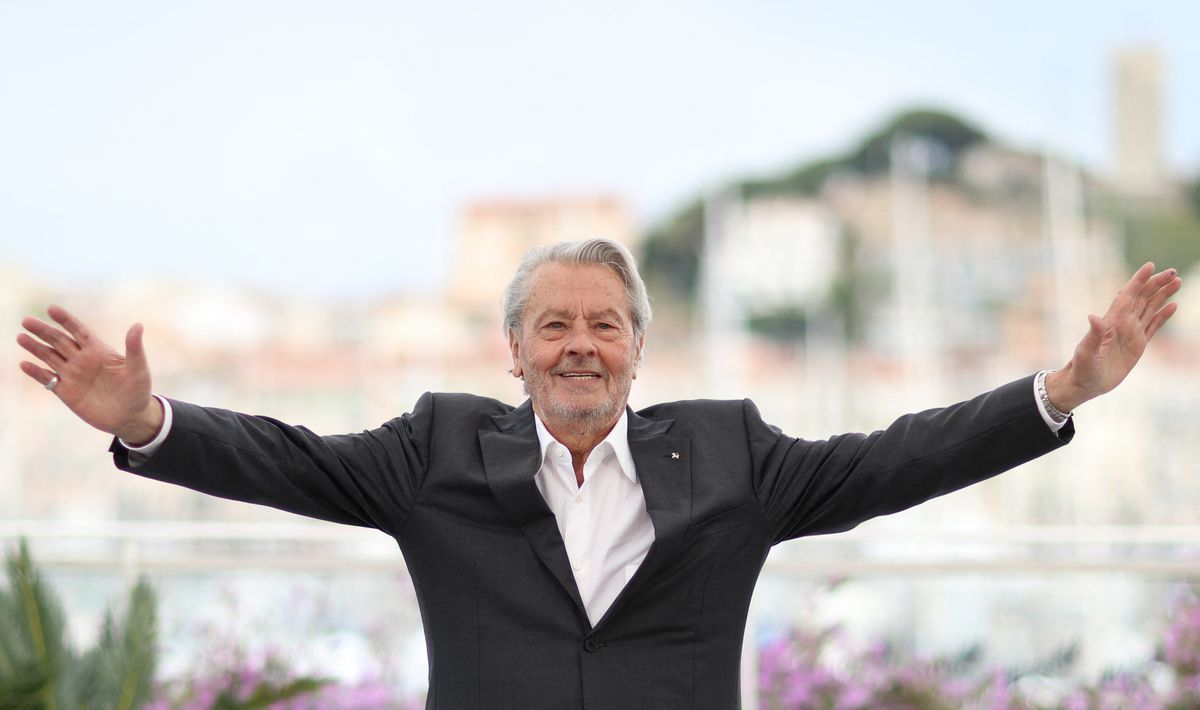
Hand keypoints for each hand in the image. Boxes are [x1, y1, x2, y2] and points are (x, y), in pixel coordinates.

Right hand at [17, 305, 162, 444]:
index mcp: (99, 351)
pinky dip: (36, 372)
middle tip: (26, 320)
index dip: (66, 320)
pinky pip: (48, 379)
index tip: (51, 309)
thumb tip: (138, 325)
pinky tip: (24, 364)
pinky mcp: (67, 392)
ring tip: (21, 337)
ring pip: (50, 357)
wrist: (130, 418)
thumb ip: (134, 348)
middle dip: (44, 331)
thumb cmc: (138, 391)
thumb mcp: (138, 368)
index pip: (79, 331)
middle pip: (59, 341)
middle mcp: (82, 360)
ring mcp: (73, 375)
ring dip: (36, 347)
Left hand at [1046, 263, 1180, 412]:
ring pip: (1150, 307)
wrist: (1085, 383)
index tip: (1150, 265)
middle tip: (1172, 272)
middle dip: (1156, 283)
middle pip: (1142, 297)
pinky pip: (1153, 325)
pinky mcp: (1138, 344)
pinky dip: (1163, 314)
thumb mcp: (1086, 353)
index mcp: (1112, 322)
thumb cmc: (1082, 368)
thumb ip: (1093, 336)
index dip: (1138, 280)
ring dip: (1163, 294)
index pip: (1128, 295)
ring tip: (1177, 281)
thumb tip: (1093, 317)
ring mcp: (1131, 332)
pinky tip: (1173, 305)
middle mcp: (1123, 323)